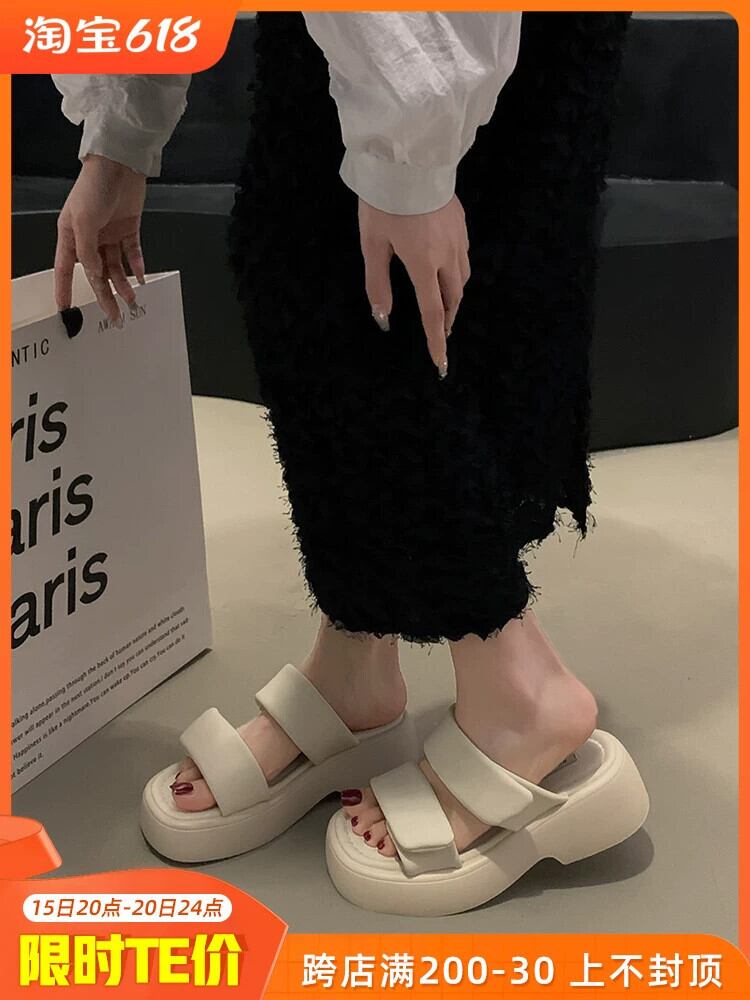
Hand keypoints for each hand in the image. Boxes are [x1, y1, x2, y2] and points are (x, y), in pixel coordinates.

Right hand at [55, 154, 146, 322]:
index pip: (66, 268)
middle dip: (104, 295)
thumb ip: (87, 251)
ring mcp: (110, 234)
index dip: (65, 288)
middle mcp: (90, 237)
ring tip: (130, 301)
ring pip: (116, 267)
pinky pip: (132, 253)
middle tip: (113, 316)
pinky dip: (136, 266)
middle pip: (97, 273)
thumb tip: (94, 274)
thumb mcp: (84, 221)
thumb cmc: (94, 187)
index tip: (66, 308)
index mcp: (71, 235)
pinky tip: (140, 279)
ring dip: (123, 284)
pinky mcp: (129, 229)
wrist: (120, 165)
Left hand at [358, 194, 470, 377]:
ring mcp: (457, 238)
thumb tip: (383, 317)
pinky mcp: (461, 223)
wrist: (407, 159)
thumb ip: (378, 284)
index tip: (441, 363)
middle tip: (440, 332)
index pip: (433, 313)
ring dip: (454, 298)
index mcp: (422, 264)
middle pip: (454, 298)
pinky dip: (457, 273)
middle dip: (447, 319)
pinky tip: (447, 270)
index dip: (436, 341)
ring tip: (445, 306)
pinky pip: (463, 257)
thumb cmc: (383, 202)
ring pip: (462, 278)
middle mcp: (446, 255)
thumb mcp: (372, 244)